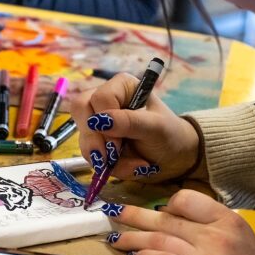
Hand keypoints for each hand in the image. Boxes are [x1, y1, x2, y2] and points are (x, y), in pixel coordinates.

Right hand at [69, 74, 206, 182]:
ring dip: (104, 158)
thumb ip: (129, 122)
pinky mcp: (97, 141)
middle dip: (95, 140)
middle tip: (112, 157)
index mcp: (121, 86)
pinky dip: (107, 167)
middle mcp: (105, 99)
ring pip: (83, 137)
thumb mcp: (155, 127)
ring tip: (132, 165)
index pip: (99, 98)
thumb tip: (100, 121)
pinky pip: (89, 154)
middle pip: (81, 111)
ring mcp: (98, 122)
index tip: (119, 143)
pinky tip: (127, 167)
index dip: (104, 122)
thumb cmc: (169, 135)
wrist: (174, 157)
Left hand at [103, 190, 254, 254]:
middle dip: (137, 216)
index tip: (154, 212)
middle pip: (168, 218)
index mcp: (231, 222)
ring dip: (134, 238)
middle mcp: (220, 235)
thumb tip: (177, 230)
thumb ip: (212, 235)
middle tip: (116, 213)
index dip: (165, 204)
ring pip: (161, 238)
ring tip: (116, 239)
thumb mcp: (241, 247)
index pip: (188, 199)